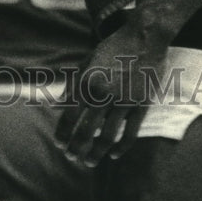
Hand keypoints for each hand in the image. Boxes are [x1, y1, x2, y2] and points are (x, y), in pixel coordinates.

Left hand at [54, 23, 168, 166]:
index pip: (69, 116)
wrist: (144, 37)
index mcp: (87, 83)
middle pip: (86, 131)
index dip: (63, 133)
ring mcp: (123, 101)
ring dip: (96, 153)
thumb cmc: (113, 48)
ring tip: (89, 162)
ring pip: (106, 137)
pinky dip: (121, 147)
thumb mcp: (88, 61)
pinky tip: (114, 155)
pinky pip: (130, 133)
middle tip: (72, 158)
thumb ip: (73, 83)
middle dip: (76, 148)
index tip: (60, 144)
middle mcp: (102, 94)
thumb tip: (57, 104)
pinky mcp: (142, 104)